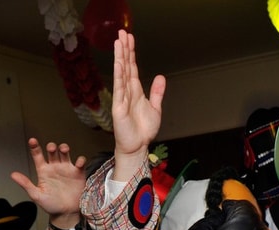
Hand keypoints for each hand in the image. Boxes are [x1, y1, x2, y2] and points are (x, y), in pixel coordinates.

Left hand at [10, 138, 86, 225]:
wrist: (65, 214)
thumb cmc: (50, 205)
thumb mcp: (36, 195)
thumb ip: (26, 184)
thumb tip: (13, 175)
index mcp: (43, 171)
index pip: (38, 156)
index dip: (35, 147)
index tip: (32, 141)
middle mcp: (55, 168)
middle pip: (52, 152)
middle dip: (52, 147)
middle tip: (51, 148)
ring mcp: (66, 169)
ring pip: (65, 153)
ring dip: (64, 149)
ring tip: (63, 149)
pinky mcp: (78, 174)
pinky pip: (80, 163)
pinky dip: (80, 160)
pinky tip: (78, 163)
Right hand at [112, 29, 165, 180]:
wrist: (138, 146)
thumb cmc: (143, 130)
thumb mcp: (155, 108)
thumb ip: (157, 92)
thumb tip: (160, 77)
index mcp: (135, 90)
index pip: (132, 67)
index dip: (130, 52)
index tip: (129, 38)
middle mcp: (127, 91)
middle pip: (125, 66)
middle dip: (124, 49)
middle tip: (121, 32)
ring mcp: (121, 98)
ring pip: (121, 73)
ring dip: (120, 57)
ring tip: (118, 42)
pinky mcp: (119, 107)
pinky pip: (119, 89)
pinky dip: (119, 76)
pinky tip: (118, 64)